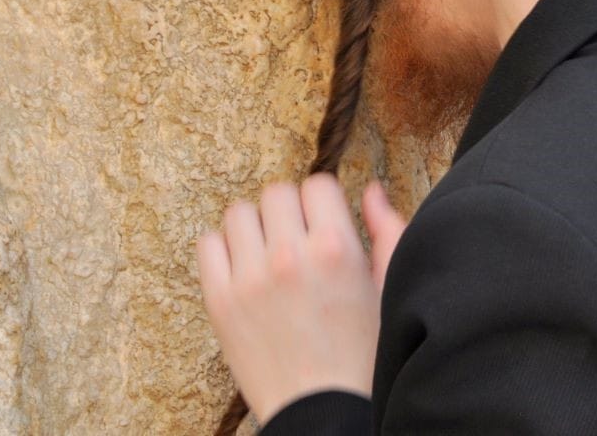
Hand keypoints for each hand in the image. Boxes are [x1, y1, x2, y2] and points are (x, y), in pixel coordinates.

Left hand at [197, 174, 406, 425]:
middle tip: (295, 240)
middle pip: (276, 192)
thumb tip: (369, 190)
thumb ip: (386, 230)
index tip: (322, 223)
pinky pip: (208, 244)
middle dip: (288, 212)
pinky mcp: (220, 302)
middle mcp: (290, 255)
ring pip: (239, 212)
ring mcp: (250, 279)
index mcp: (335, 248)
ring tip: (267, 255)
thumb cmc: (362, 356)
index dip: (322, 202)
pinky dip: (223, 251)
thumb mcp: (388, 288)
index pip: (316, 184)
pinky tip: (242, 270)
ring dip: (254, 228)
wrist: (323, 414)